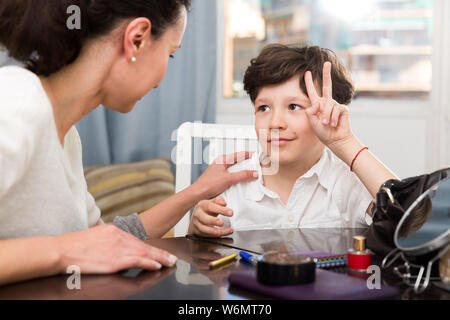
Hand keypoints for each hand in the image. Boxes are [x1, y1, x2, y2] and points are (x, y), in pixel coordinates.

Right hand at [56, 224, 177, 273]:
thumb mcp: (92, 235)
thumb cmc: (72, 246)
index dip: (150, 247)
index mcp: (113, 231)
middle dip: (160, 253)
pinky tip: (156, 266)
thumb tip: (108, 242)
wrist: (60, 250)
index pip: (136, 240)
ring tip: (169, 263)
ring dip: (159, 259)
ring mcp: (117, 248)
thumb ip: (104, 238)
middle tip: (172, 258)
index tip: (159, 251)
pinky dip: (149, 263)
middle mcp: (118, 237)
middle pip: (144, 246)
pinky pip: (137, 261)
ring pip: (144, 253)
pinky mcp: (114, 260)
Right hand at [188, 196, 233, 237]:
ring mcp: (197, 224)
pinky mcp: (199, 232)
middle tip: (221, 222)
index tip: (230, 213)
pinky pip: (207, 235)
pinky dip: (216, 236)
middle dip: (213, 221)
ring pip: (203, 229)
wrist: (197, 217)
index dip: (220, 210)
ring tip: (220, 232)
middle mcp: (198, 214)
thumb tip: (223, 203)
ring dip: (212, 231)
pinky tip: (224, 233)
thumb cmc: (207, 209)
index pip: (210, 206)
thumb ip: (219, 200)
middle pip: (204, 218)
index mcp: (202, 205)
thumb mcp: (213, 202)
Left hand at [191, 151, 257, 199]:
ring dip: (243, 172)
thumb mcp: (228, 179)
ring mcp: (220, 171)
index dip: (249, 155)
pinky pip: (232, 176)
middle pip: (238, 162)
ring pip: (235, 169)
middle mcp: (221, 164)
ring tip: (252, 174)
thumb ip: (242, 175)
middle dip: (247, 164)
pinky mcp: (220, 178)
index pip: (239, 155)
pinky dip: (238, 178)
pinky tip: (242, 182)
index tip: (257, 156)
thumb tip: (254, 173)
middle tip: (257, 166)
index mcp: (222, 160)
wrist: (198, 193)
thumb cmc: (208, 184)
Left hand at [304, 62, 353, 147]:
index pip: (312, 92)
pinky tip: (333, 124)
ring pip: (328, 104)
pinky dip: (333, 117)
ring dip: (326, 116)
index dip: (309, 83)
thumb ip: (311, 111)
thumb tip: (317, 102)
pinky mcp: (342, 108)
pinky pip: (336, 109)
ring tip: (326, 124)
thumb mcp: (312, 122)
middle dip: (326, 74)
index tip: (307, 73)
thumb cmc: (323, 132)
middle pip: (327, 85)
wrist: (335, 139)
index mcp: (317, 105)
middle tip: (327, 63)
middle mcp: (327, 103)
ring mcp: (335, 105)